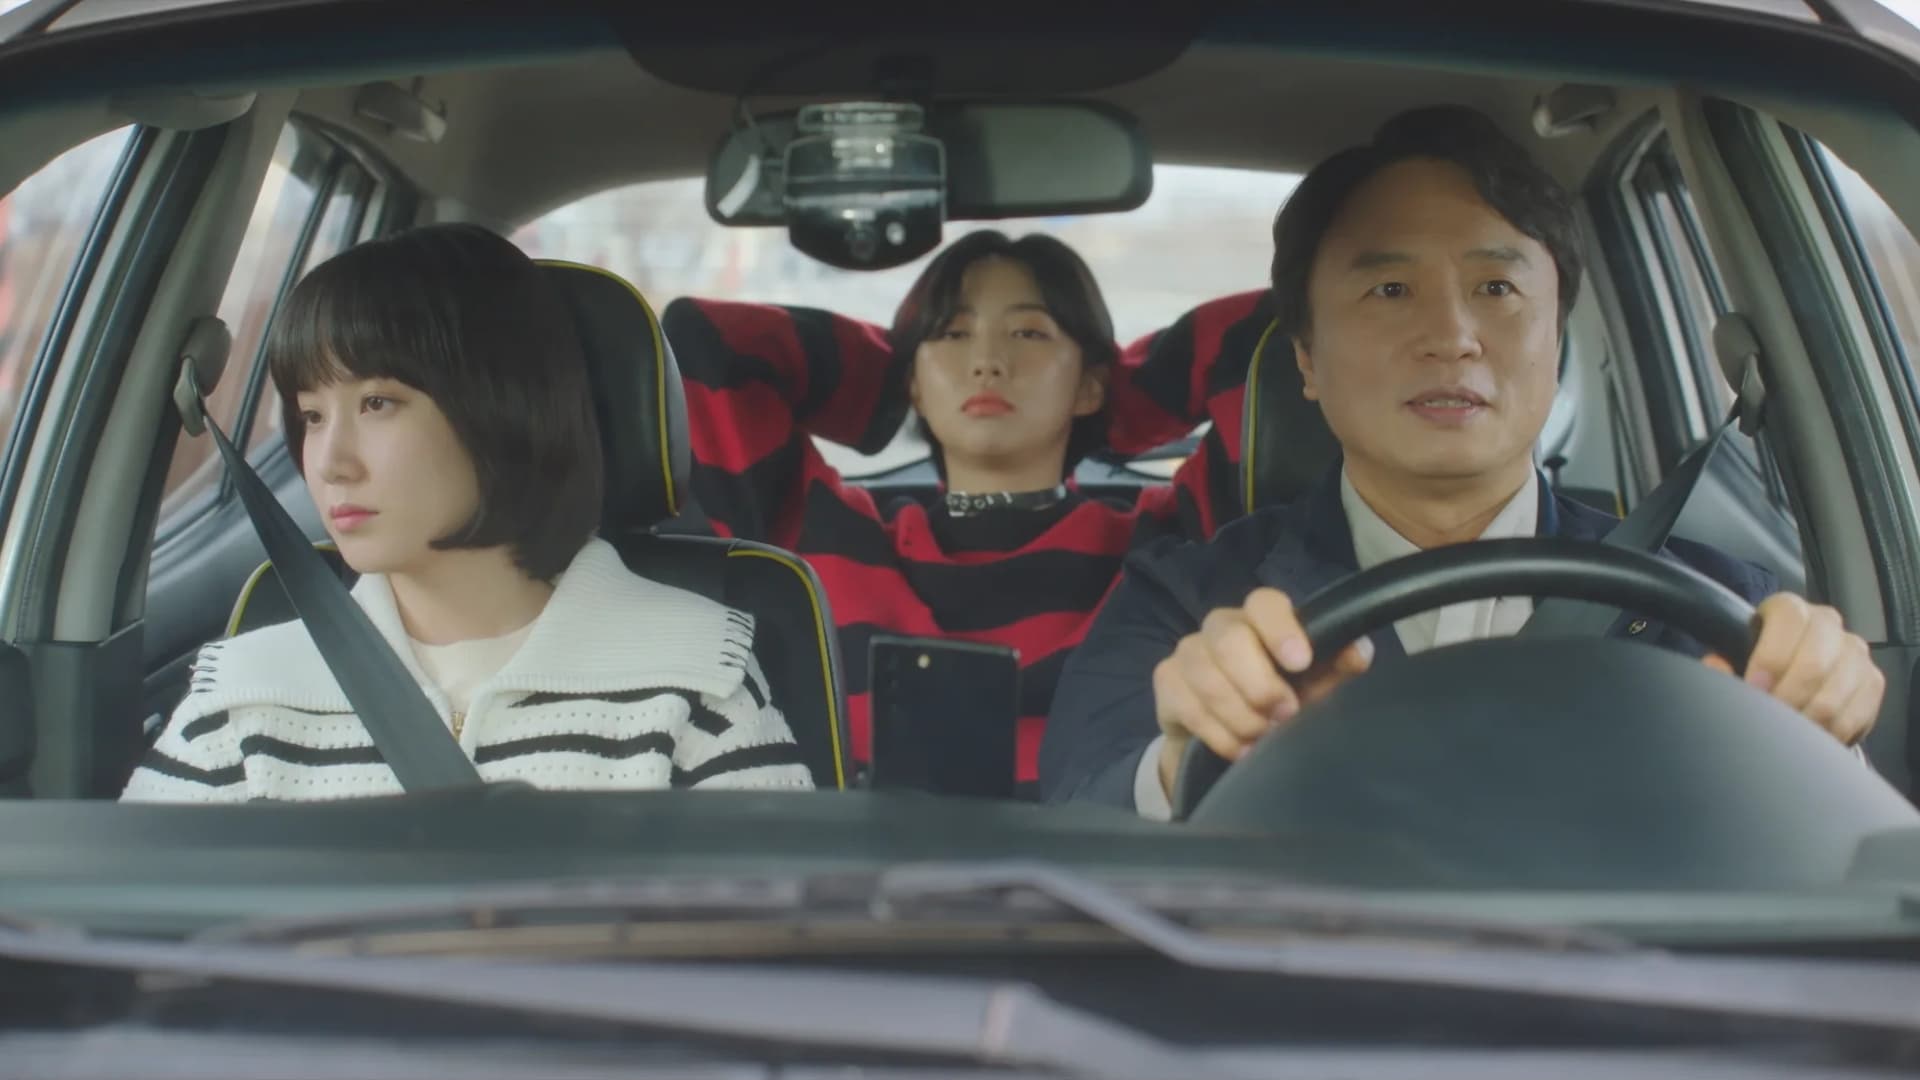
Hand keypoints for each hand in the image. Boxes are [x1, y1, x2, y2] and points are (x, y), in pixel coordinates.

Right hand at [1153, 586, 1374, 794]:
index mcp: (1261, 621)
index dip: (1280, 629)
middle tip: (1285, 714)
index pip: (1264, 603)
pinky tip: (1239, 749)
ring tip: (1262, 739)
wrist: (1230, 739)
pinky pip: (1187, 705)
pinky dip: (1218, 733)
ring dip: (1240, 715)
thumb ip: (1336, 668)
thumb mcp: (1313, 687)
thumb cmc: (1279, 702)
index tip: (1300, 662)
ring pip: (1205, 675)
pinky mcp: (1166, 681)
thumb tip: (1358, 652)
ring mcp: (1189, 652)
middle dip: (1259, 683)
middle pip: (1229, 638)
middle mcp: (1221, 627)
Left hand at [1703, 592, 1882, 746]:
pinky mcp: (1872, 681)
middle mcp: (1827, 623)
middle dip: (1788, 698)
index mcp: (1789, 609)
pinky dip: (1829, 733)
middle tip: (1770, 720)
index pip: (1789, 620)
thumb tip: (1717, 666)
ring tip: (1786, 734)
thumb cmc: (1757, 664)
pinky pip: (1854, 715)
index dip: (1771, 657)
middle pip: (1815, 663)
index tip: (1755, 688)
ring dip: (1806, 721)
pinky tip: (1809, 737)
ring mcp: (1854, 652)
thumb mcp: (1734, 656)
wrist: (1789, 674)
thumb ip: (1724, 662)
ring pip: (1834, 695)